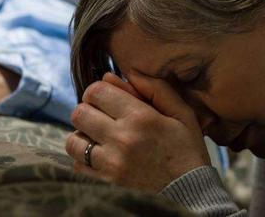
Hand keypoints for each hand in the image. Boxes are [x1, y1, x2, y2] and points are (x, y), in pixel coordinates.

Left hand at [66, 72, 209, 192]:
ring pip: (73, 140)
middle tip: (103, 116)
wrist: (191, 192)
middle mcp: (121, 140)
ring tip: (99, 136)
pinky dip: (84, 158)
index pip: (96, 91)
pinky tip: (101, 155)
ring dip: (83, 135)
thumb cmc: (187, 149)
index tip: (109, 98)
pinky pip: (77, 164)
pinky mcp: (105, 183)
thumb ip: (155, 88)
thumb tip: (127, 72)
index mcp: (140, 118)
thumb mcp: (181, 113)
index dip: (99, 90)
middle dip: (89, 110)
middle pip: (79, 113)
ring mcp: (111, 164)